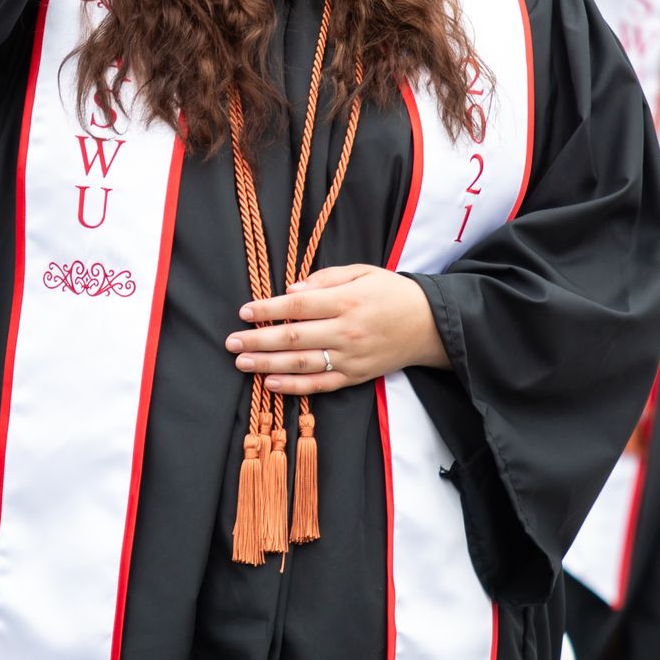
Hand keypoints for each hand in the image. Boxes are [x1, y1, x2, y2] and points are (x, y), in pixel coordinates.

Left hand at [224, 263, 443, 396]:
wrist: (429, 324)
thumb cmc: (392, 293)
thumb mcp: (362, 272)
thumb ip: (325, 279)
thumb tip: (291, 291)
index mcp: (347, 301)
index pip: (298, 307)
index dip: (268, 310)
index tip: (244, 312)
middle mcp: (346, 331)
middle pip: (294, 338)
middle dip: (258, 340)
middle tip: (231, 341)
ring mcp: (351, 358)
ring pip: (302, 365)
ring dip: (268, 364)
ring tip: (242, 362)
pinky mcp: (356, 376)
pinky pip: (321, 385)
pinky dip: (294, 387)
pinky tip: (271, 383)